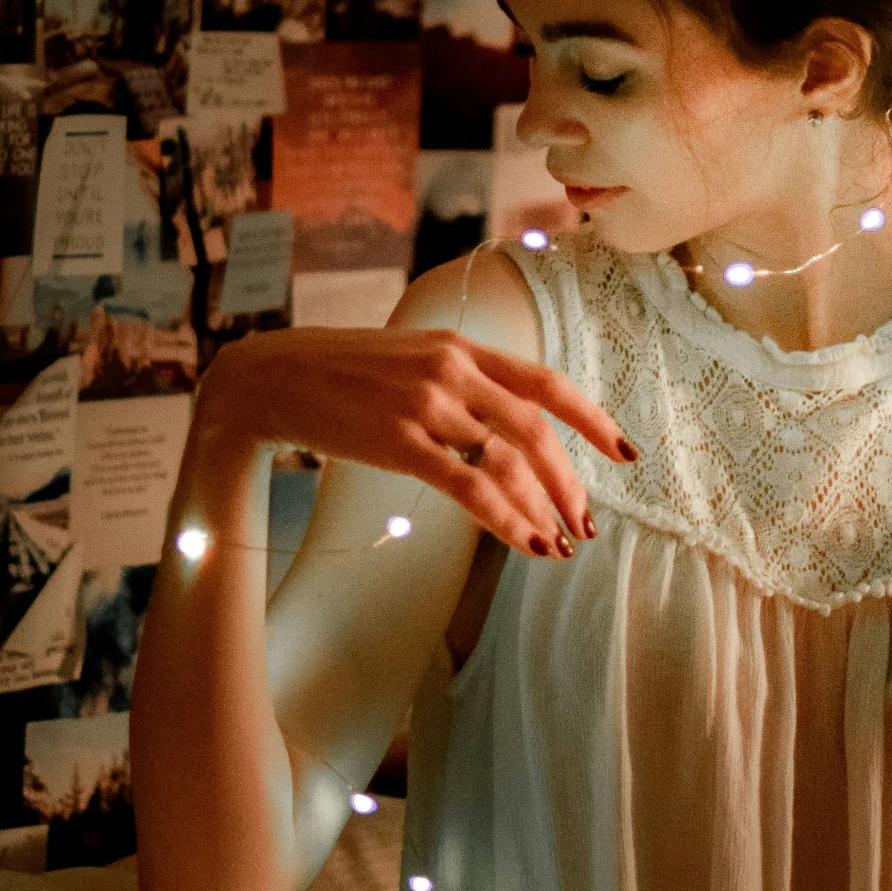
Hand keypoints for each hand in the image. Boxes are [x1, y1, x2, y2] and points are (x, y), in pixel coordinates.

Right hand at [197, 326, 632, 558]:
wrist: (267, 377)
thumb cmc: (338, 373)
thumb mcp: (408, 358)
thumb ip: (458, 381)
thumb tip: (503, 427)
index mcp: (459, 346)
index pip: (545, 382)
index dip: (593, 419)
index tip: (625, 452)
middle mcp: (451, 369)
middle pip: (536, 429)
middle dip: (571, 481)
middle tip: (587, 521)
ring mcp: (426, 404)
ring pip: (508, 461)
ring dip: (543, 508)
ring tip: (559, 544)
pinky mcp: (398, 442)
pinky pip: (469, 486)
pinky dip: (506, 518)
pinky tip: (526, 543)